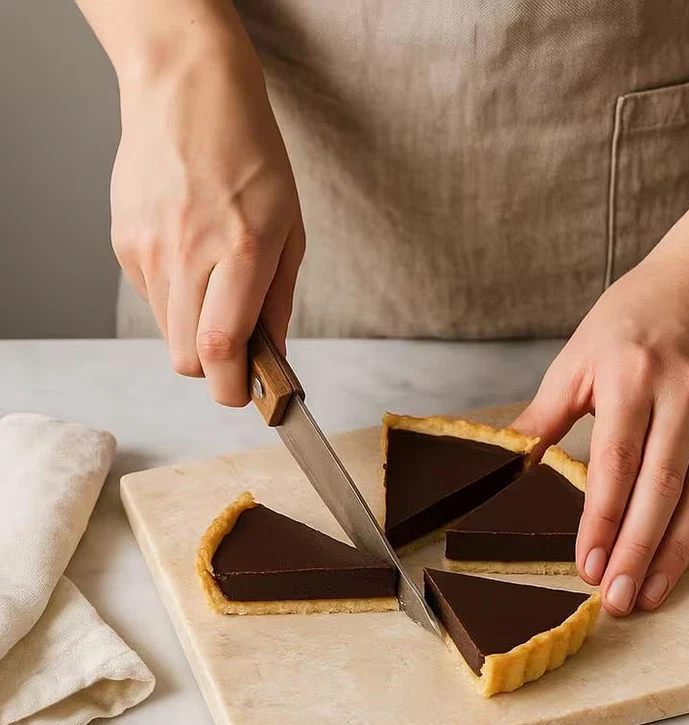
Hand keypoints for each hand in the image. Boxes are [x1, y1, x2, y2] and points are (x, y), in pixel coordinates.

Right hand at [109, 26, 303, 404]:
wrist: (186, 91)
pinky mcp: (124, 243)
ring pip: (168, 335)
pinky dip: (175, 300)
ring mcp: (148, 248)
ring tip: (217, 291)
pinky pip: (151, 300)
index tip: (246, 396)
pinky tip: (191, 261)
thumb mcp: (290, 229)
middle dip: (215, 371)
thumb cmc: (251, 156)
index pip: (223, 347)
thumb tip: (273, 357)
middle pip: (188, 358)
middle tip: (239, 352)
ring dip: (195, 334)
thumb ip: (279, 302)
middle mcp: (188, 253)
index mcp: (241, 250)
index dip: (233, 388)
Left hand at [513, 212, 688, 615]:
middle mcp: (682, 400)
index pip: (616, 463)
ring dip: (671, 555)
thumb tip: (510, 461)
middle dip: (637, 553)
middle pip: (659, 491)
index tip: (587, 566)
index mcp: (633, 378)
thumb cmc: (642, 310)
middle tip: (618, 602)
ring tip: (649, 597)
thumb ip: (547, 412)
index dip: (602, 520)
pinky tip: (678, 560)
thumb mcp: (582, 352)